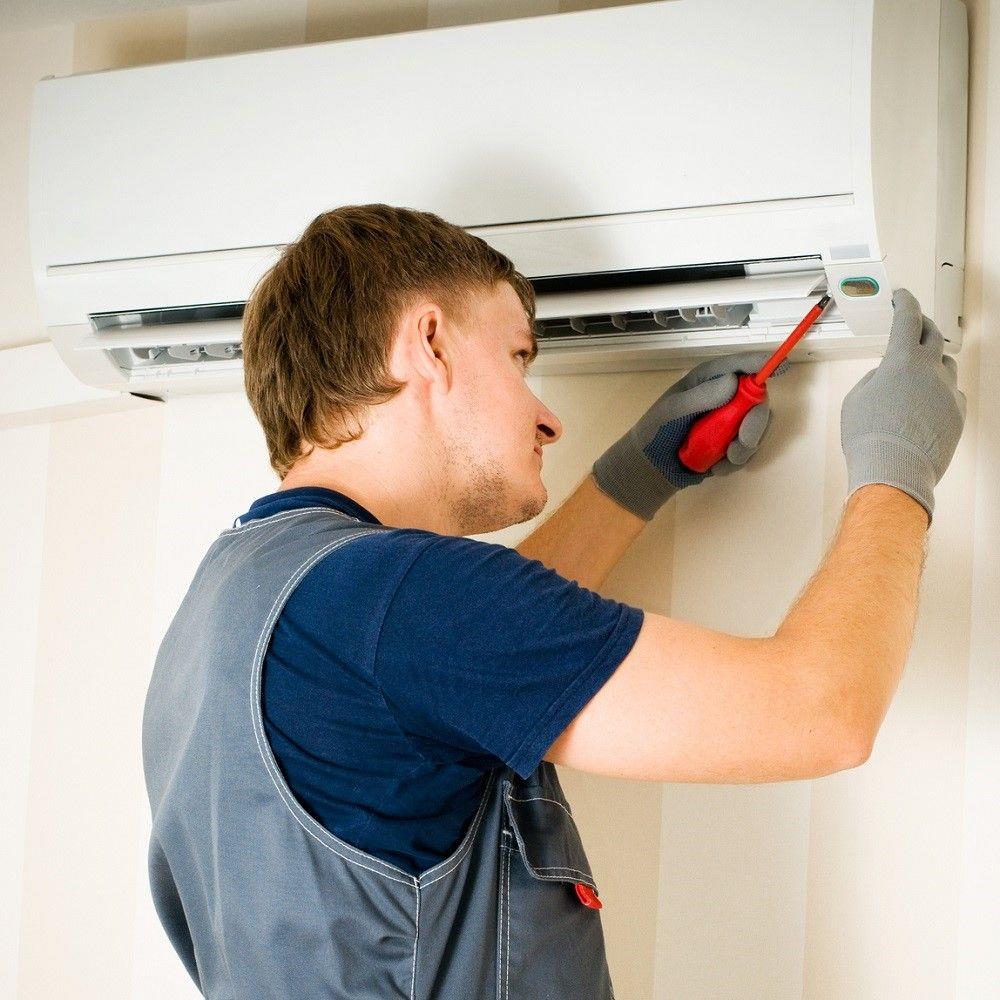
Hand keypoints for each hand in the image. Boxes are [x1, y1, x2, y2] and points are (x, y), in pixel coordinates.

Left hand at [592, 350, 788, 520]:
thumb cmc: (656, 432)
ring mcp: (730, 422)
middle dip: (755, 422)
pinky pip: (748, 452)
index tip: (780, 366)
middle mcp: (723, 398)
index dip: (760, 364)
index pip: (738, 366)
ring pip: (758, 428)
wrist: (651, 468)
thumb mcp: (672, 411)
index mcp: (707, 381)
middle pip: (757, 400)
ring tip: (723, 458)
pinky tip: (715, 467)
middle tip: (743, 440)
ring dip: (745, 447)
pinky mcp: (732, 444)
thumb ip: (701, 397)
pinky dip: (735, 462)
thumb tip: (733, 382)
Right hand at [841, 288, 965, 522]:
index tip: (901, 296)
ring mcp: (948, 392)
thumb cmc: (869, 438)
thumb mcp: (855, 400)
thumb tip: (886, 377)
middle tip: (913, 325)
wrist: (894, 471)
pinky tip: (926, 403)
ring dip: (933, 361)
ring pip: (946, 364)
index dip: (904, 302)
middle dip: (921, 326)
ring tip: (918, 372)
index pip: (907, 319)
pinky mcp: (958, 413)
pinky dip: (940, 391)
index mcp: (901, 362)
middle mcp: (930, 371)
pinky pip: (952, 393)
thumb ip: (874, 379)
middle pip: (932, 335)